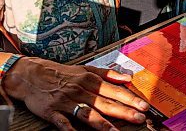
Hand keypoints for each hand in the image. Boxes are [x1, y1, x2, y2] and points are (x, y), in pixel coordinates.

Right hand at [3, 57, 149, 129]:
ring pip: (87, 114)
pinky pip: (63, 122)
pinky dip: (70, 129)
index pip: (115, 90)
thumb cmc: (63, 73)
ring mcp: (67, 101)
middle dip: (124, 111)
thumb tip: (129, 77)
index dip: (130, 98)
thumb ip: (109, 74)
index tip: (144, 105)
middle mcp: (81, 90)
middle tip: (139, 118)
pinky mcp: (52, 111)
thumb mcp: (87, 68)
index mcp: (91, 79)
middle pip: (105, 103)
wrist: (33, 74)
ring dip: (103, 124)